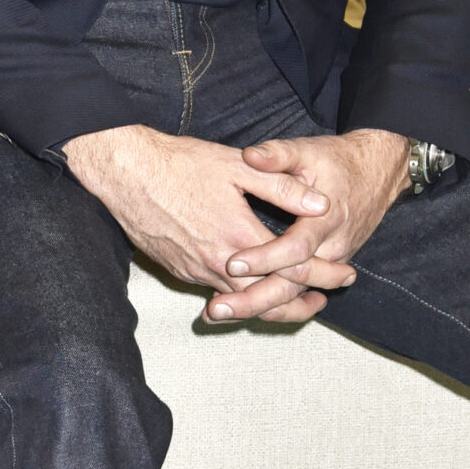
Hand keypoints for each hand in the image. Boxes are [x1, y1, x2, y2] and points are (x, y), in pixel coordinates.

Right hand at [62, 125, 359, 325]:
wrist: (125, 172)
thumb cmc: (180, 164)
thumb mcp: (238, 168)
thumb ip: (282, 188)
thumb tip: (321, 204)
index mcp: (238, 237)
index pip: (291, 269)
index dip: (323, 274)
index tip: (344, 274)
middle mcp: (217, 263)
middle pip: (269, 298)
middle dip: (301, 302)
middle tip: (325, 300)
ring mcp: (195, 271)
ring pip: (241, 302)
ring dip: (271, 303)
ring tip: (298, 302)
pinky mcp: (179, 271)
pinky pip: (217, 292)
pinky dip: (241, 296)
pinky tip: (251, 288)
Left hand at [214, 130, 411, 322]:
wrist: (377, 172)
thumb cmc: (338, 160)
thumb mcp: (308, 150)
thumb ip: (278, 154)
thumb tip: (249, 156)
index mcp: (326, 218)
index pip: (296, 248)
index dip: (265, 258)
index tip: (232, 263)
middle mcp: (332, 246)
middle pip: (295, 285)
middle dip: (256, 299)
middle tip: (218, 308)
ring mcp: (332, 261)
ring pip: (296, 294)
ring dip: (260, 307)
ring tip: (220, 313)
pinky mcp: (328, 266)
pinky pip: (299, 291)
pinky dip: (272, 303)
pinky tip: (242, 308)